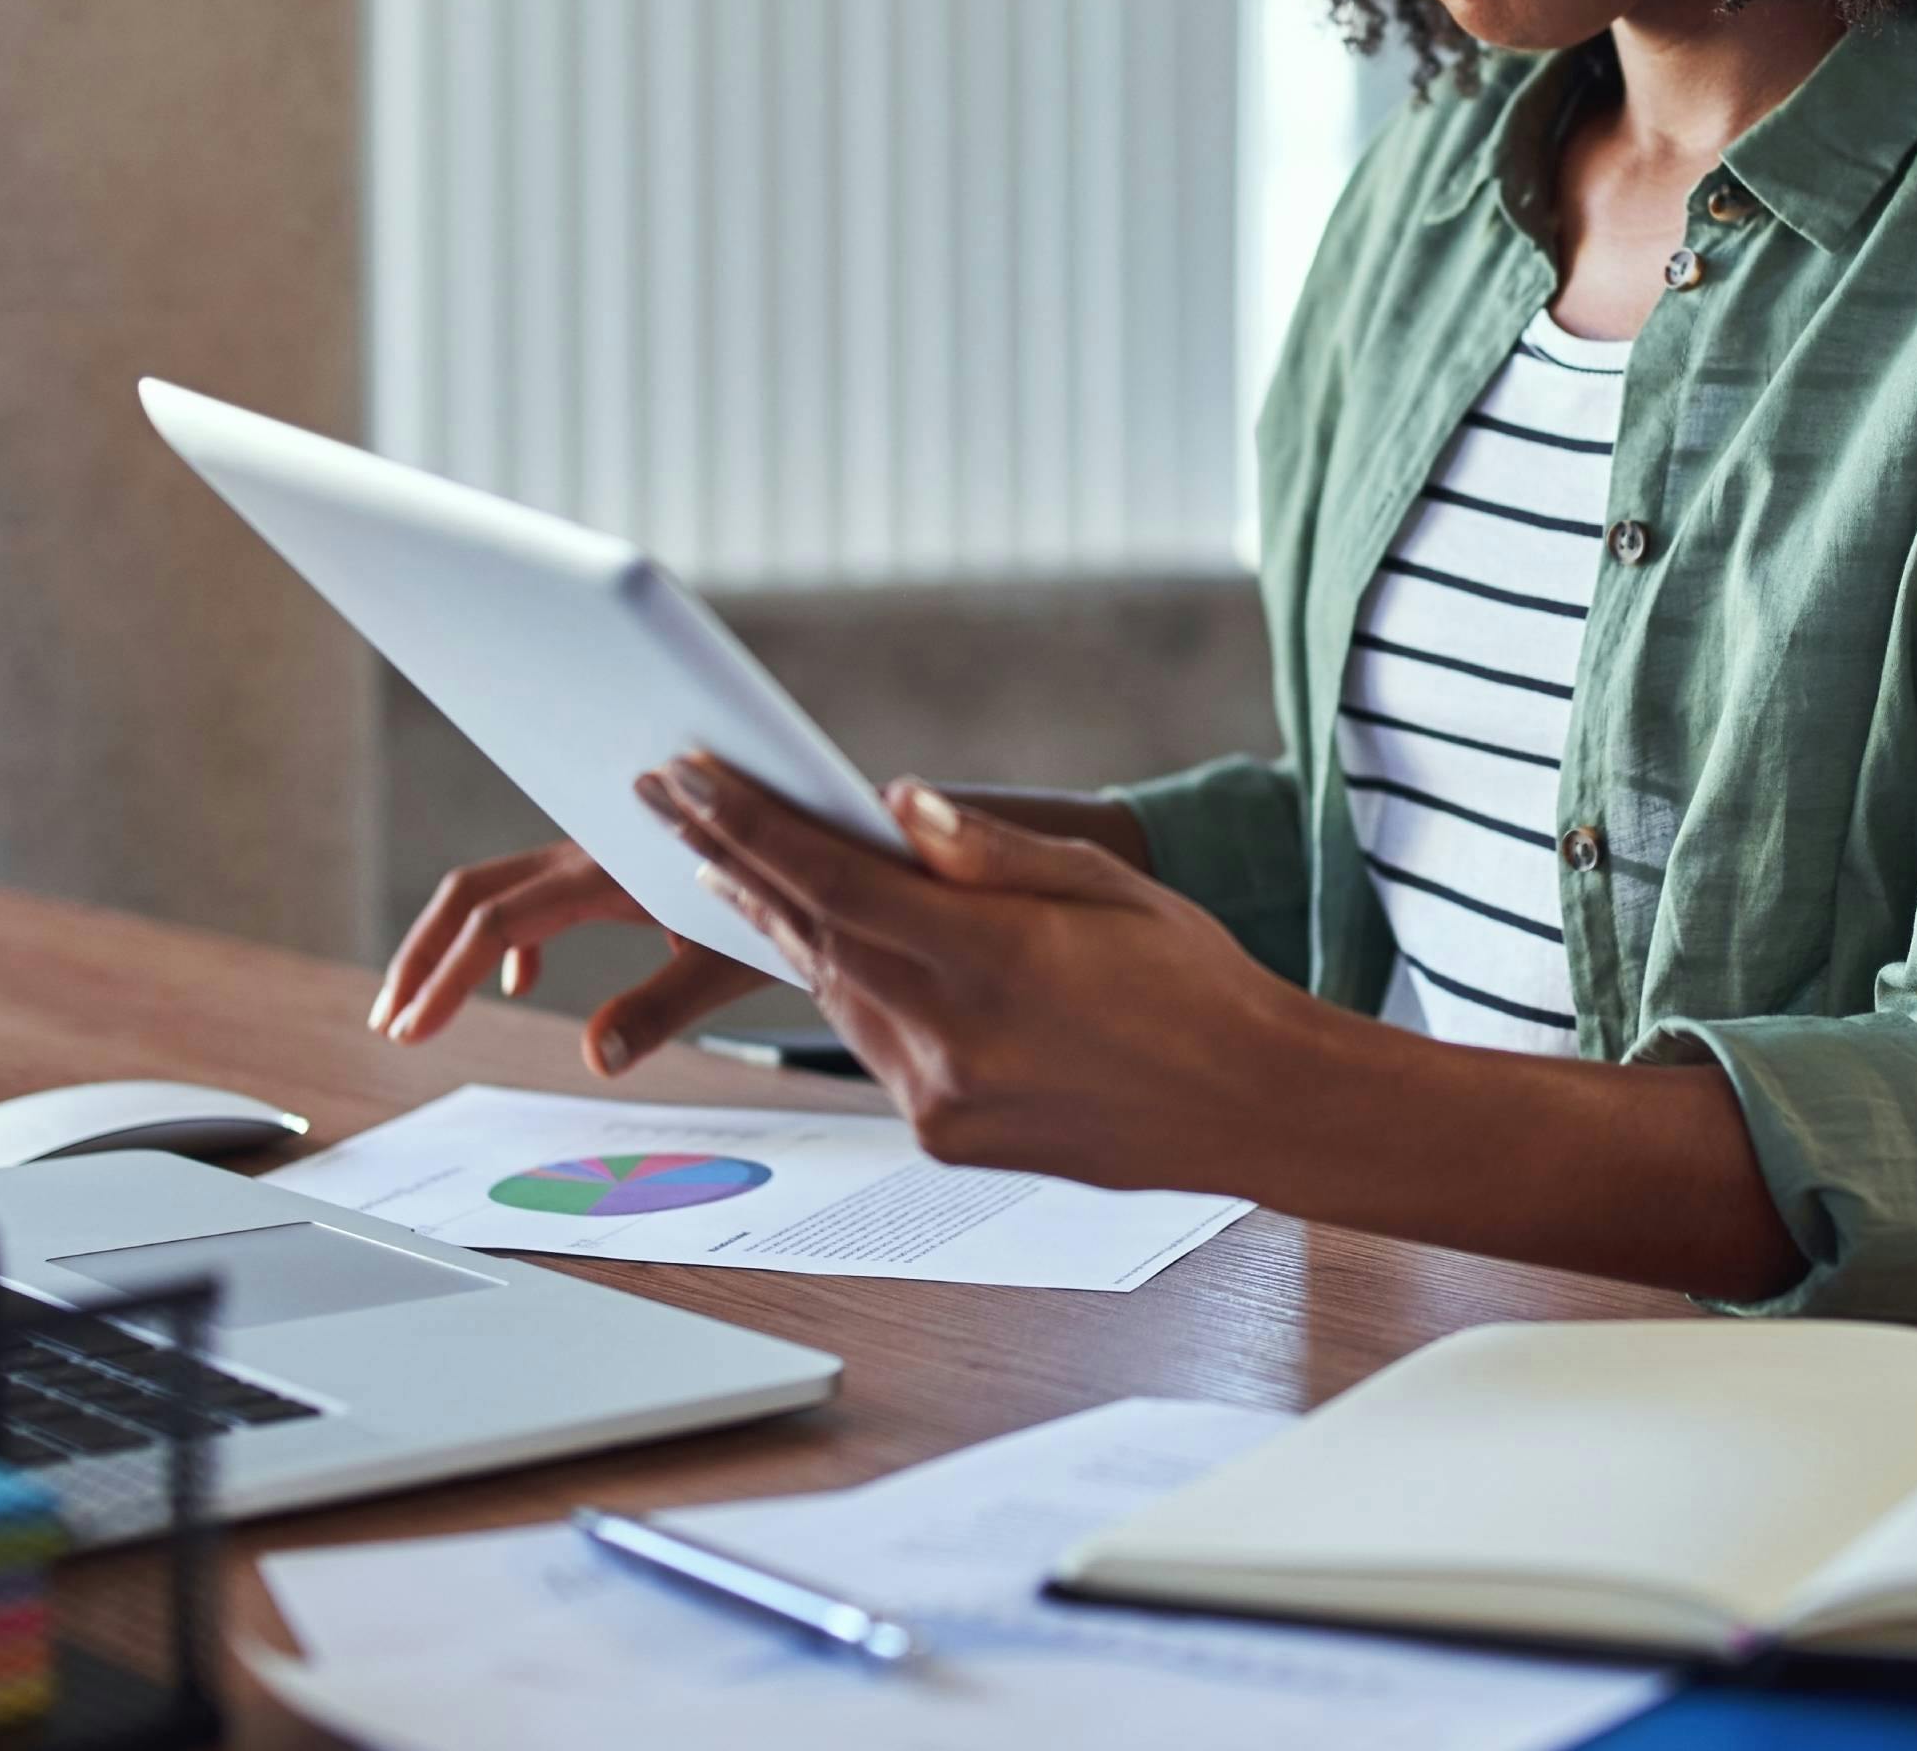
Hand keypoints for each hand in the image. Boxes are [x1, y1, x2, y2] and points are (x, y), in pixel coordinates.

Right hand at [365, 841, 766, 1077]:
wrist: (825, 836)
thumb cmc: (795, 894)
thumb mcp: (730, 960)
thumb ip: (662, 1007)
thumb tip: (594, 1058)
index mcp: (603, 870)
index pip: (496, 923)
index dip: (444, 977)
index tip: (410, 1031)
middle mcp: (588, 848)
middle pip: (473, 892)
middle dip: (422, 955)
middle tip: (391, 1022)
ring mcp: (596, 849)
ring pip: (499, 888)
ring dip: (453, 944)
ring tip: (426, 1006)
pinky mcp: (613, 860)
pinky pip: (537, 891)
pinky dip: (509, 936)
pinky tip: (517, 982)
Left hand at [640, 755, 1322, 1197]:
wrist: (1250, 1107)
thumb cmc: (1194, 982)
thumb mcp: (1103, 885)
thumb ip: (987, 849)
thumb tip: (893, 803)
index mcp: (990, 957)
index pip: (832, 877)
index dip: (746, 824)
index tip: (684, 777)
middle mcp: (951, 1036)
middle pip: (809, 934)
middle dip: (731, 864)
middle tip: (666, 805)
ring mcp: (942, 1099)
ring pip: (837, 994)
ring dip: (788, 929)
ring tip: (731, 867)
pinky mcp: (944, 1139)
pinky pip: (876, 1051)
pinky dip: (854, 994)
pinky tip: (842, 957)